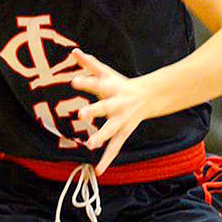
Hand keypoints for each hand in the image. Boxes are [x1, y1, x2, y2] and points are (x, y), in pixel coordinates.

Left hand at [70, 49, 154, 174]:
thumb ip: (89, 63)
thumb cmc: (120, 84)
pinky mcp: (123, 133)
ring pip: (110, 130)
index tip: (73, 81)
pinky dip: (107, 160)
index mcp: (111, 88)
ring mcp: (121, 120)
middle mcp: (116, 104)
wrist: (148, 97)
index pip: (96, 83)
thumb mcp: (106, 72)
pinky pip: (115, 148)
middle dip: (93, 111)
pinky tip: (98, 171)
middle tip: (81, 114)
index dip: (85, 82)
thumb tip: (73, 51)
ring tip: (89, 145)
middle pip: (104, 107)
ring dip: (100, 137)